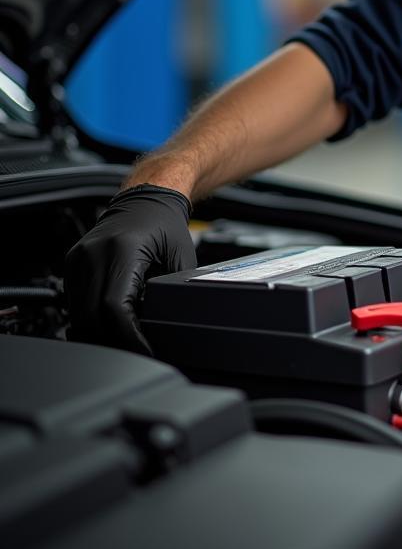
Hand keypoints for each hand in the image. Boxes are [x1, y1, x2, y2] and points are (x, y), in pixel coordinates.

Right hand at [65, 184, 195, 353]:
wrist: (147, 197)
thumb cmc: (166, 224)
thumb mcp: (180, 257)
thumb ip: (172, 291)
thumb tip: (170, 325)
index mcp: (122, 250)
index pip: (114, 307)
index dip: (129, 335)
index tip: (145, 349)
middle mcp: (94, 254)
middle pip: (91, 316)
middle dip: (113, 340)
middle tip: (136, 351)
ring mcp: (79, 259)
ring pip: (79, 314)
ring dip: (100, 332)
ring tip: (126, 341)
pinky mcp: (73, 264)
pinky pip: (75, 302)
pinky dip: (91, 318)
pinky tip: (111, 324)